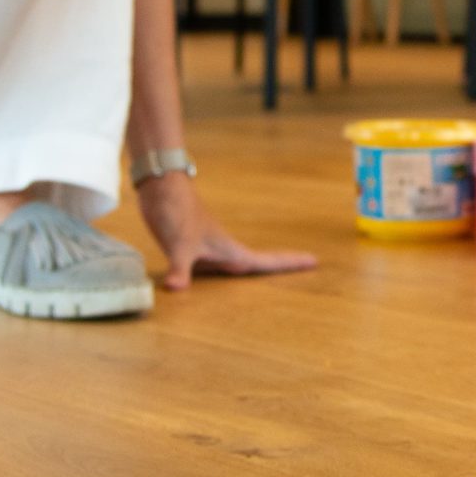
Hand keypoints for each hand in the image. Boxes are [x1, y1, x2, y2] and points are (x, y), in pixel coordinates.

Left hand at [133, 172, 315, 291]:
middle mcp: (223, 250)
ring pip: (236, 264)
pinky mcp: (192, 247)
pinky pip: (213, 265)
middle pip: (259, 262)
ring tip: (271, 274)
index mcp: (229, 250)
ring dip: (254, 268)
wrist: (160, 187)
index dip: (290, 263)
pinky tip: (213, 277)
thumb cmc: (176, 211)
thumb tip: (175, 289)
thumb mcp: (179, 244)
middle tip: (306, 266)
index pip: (266, 261)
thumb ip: (180, 269)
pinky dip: (219, 272)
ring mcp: (208, 248)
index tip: (314, 261)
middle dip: (281, 266)